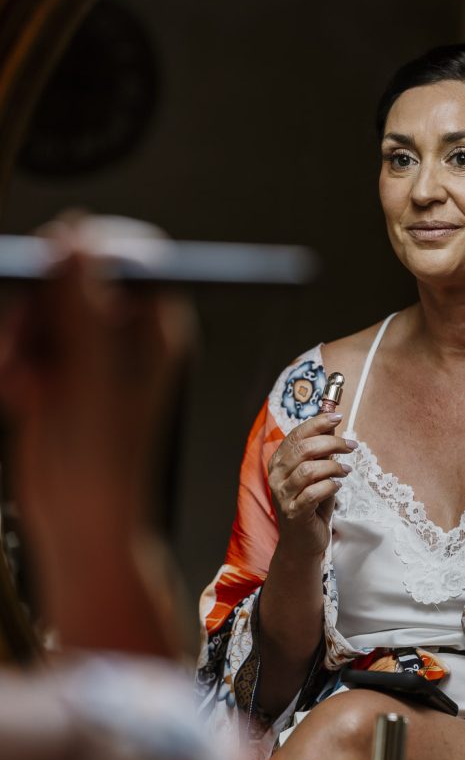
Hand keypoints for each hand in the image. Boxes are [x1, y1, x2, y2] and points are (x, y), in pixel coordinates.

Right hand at [0, 214, 194, 556]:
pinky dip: (15, 362)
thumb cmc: (103, 459)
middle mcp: (126, 330)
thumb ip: (83, 303)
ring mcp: (90, 349)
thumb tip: (77, 237)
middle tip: (24, 340)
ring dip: (21, 338)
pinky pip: (25, 339)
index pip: (132, 254)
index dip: (89, 246)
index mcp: (156, 324)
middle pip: (75, 274)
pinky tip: (19, 396)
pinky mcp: (57, 369)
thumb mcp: (90, 373)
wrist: (78, 522)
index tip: (51, 258)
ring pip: (42, 306)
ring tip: (23, 382)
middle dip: (40, 304)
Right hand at [267, 413, 354, 557]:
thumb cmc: (311, 504)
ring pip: (309, 470)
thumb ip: (320, 452)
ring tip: (346, 470)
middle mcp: (276, 476)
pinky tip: (338, 486)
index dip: (318, 422)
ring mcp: (283, 495)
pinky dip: (330, 486)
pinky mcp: (294, 513)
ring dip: (333, 466)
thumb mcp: (315, 473)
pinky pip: (314, 493)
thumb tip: (333, 425)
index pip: (297, 434)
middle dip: (332, 443)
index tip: (338, 417)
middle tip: (351, 446)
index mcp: (279, 461)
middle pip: (304, 449)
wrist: (302, 542)